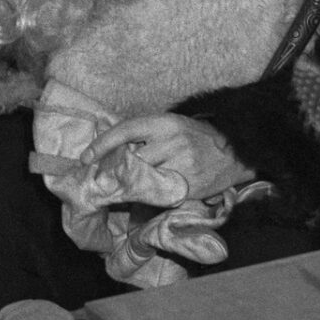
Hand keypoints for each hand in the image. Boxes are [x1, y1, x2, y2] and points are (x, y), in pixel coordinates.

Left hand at [83, 112, 253, 202]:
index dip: (101, 144)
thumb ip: (143, 134)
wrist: (235, 151)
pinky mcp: (188, 187)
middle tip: (105, 178)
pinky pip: (159, 195)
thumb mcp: (170, 125)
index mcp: (164, 123)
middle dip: (118, 170)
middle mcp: (171, 142)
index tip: (84, 158)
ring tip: (130, 187)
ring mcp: (181, 166)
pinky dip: (151, 197)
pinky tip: (151, 194)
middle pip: (131, 160)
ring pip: (143, 181)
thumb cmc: (195, 136)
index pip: (124, 131)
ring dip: (134, 186)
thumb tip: (109, 151)